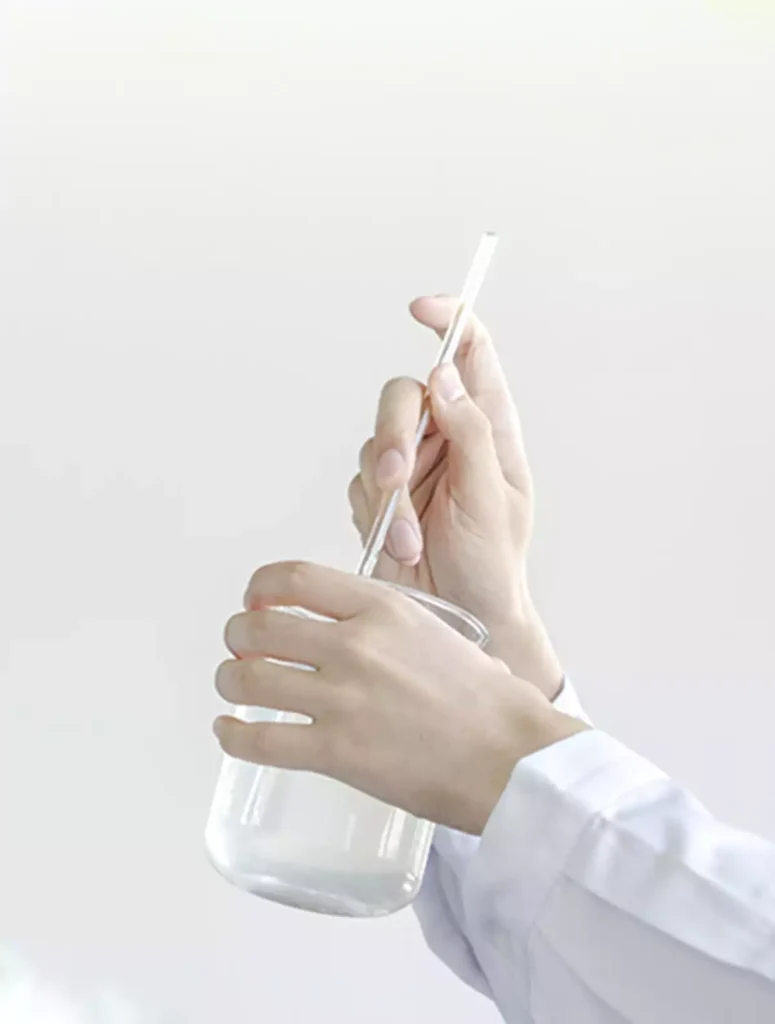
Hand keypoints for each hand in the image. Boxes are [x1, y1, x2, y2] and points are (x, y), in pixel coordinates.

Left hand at [214, 562, 585, 834]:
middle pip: (260, 626)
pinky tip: (230, 732)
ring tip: (233, 687)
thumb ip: (390, 622)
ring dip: (229, 680)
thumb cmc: (488, 701)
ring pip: (249, 678)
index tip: (255, 599)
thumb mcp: (439, 631)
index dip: (260, 587)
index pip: (295, 577)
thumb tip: (354, 629)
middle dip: (237, 635)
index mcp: (383, 607)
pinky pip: (259, 740)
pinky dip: (233, 736)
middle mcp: (355, 644)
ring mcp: (342, 698)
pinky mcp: (335, 751)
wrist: (511, 758)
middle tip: (240, 647)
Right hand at [348, 296, 562, 697]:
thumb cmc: (493, 564)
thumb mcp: (493, 497)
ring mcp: (412, 467)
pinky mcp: (382, 497)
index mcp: (487, 428)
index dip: (449, 320)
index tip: (422, 309)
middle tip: (397, 476)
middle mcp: (446, 438)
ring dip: (386, 489)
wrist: (462, 621)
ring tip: (410, 536)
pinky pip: (361, 482)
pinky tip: (401, 544)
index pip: (469, 353)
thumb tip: (444, 374)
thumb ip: (469, 432)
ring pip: (374, 440)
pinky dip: (375, 513)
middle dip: (394, 432)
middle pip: (404, 396)